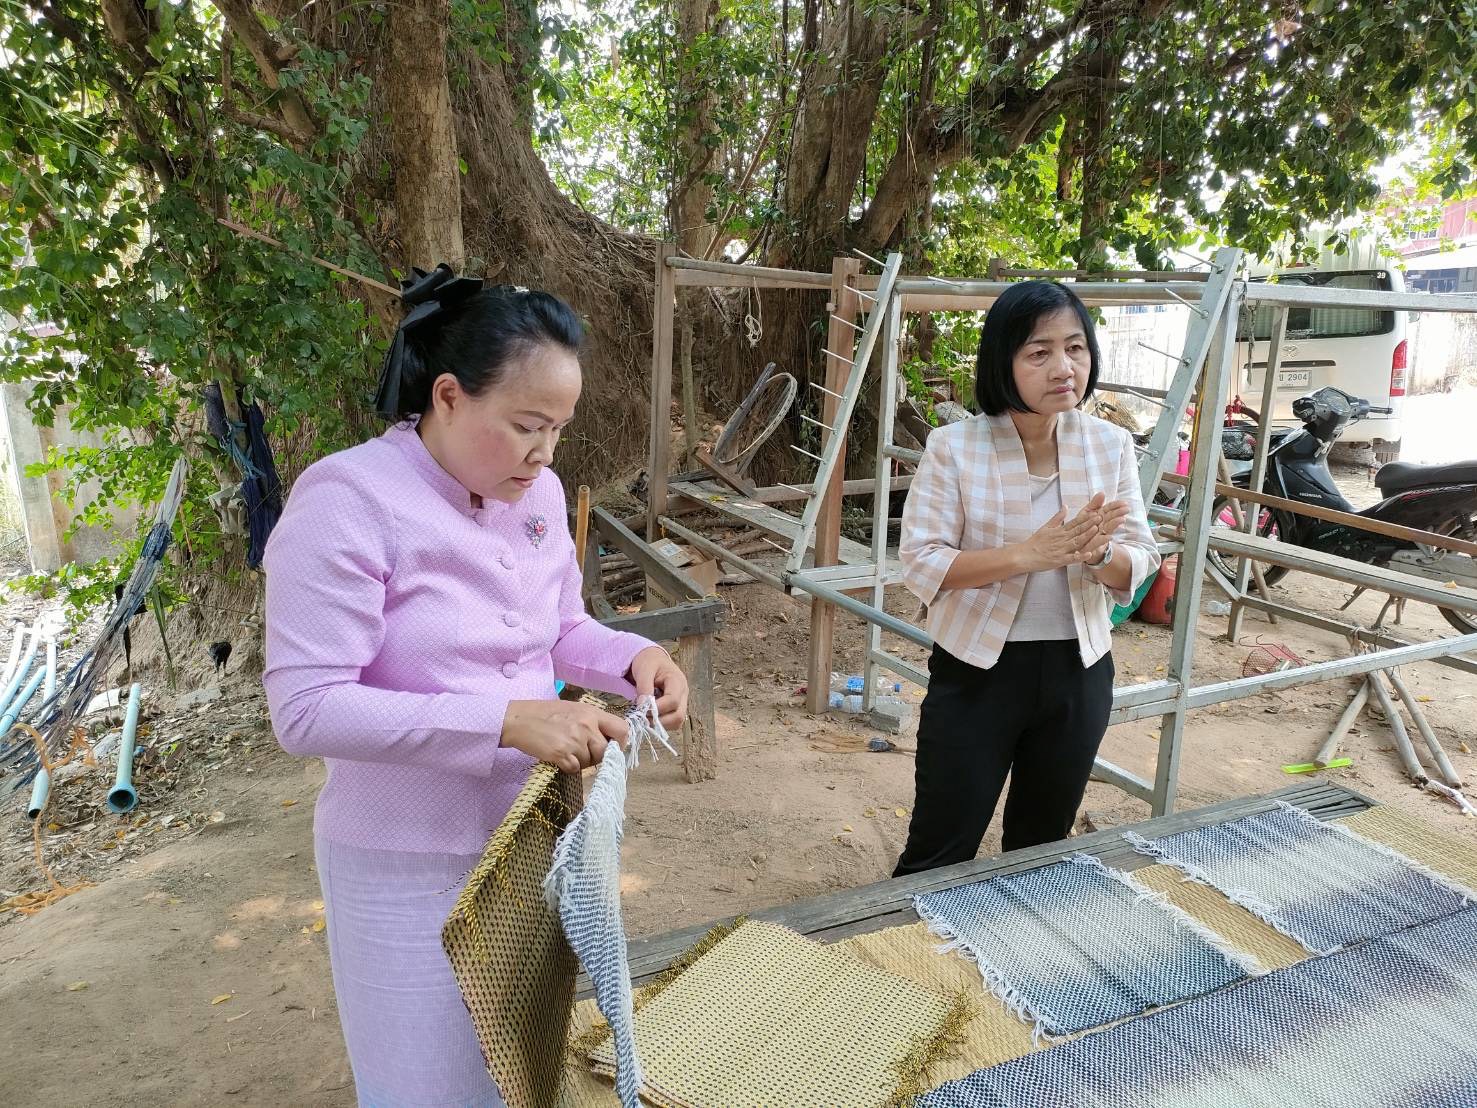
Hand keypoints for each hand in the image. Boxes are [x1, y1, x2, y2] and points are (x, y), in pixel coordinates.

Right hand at [501, 700, 628, 773]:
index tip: (612, 748)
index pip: (622, 729)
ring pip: (590, 762)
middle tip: (581, 753)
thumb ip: (592, 722)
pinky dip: (568, 767)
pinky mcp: (562, 753)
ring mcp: (575, 740)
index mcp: (592, 712)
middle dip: (597, 756)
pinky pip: (575, 768)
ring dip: (580, 762)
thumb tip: (608, 741)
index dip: (620, 742)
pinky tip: (558, 757)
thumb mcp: (573, 709)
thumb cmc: (544, 714)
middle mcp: (587, 725)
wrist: (518, 719)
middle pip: (606, 751)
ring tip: (566, 751)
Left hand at [629, 646, 688, 731]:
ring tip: (645, 716)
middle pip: (679, 716)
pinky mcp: (675, 708)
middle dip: (660, 721)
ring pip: (677, 722)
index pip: (673, 701)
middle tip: (642, 718)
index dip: (657, 708)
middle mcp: (683, 694)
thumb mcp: (644, 669)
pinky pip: (672, 722)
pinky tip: (650, 715)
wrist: (652, 659)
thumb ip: (644, 687)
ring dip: (660, 724)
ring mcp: (681, 702)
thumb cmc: (649, 662)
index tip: (642, 709)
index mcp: (678, 681)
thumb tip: (643, 706)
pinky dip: (660, 723)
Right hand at [1017, 493, 1104, 572]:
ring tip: (1097, 530)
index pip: (1074, 523)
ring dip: (1087, 536)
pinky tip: (1089, 554)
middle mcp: (1061, 539)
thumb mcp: (1046, 527)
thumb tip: (1066, 506)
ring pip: (1076, 542)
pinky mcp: (1059, 560)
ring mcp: (1061, 550)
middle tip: (1101, 517)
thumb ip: (1057, 517)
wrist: (1024, 555)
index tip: (1096, 512)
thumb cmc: (1035, 543)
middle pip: (1078, 530)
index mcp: (1059, 531)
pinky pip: (1071, 558)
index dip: (1086, 518)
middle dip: (1090, 524)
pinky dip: (1080, 556)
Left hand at [1082, 499, 1128, 565]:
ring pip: (1108, 529)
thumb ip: (1094, 504)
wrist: (1078, 545)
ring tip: (1122, 519)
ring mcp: (1099, 535)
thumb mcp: (1086, 513)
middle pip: (1110, 518)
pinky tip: (1109, 537)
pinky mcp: (1094, 545)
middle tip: (1126, 509)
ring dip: (1115, 524)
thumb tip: (1102, 492)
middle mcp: (1101, 525)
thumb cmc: (1084, 527)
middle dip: (1118, 513)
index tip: (1125, 502)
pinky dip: (1103, 540)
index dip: (1116, 505)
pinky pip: (1098, 543)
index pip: (1109, 509)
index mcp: (1099, 516)